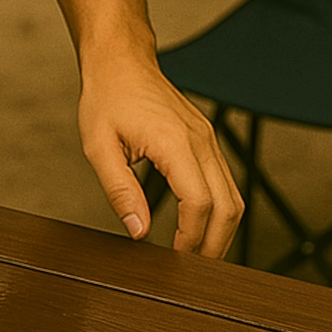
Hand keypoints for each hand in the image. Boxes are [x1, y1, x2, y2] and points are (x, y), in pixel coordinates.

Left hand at [79, 55, 243, 257]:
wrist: (121, 62)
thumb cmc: (107, 97)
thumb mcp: (99, 147)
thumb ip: (120, 191)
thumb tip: (138, 231)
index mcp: (175, 142)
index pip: (198, 203)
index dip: (191, 238)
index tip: (176, 259)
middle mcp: (200, 141)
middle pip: (228, 206)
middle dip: (214, 244)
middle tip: (193, 270)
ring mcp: (207, 139)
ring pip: (233, 195)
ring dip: (220, 229)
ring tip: (196, 254)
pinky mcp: (205, 139)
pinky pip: (224, 181)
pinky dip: (218, 209)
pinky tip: (199, 225)